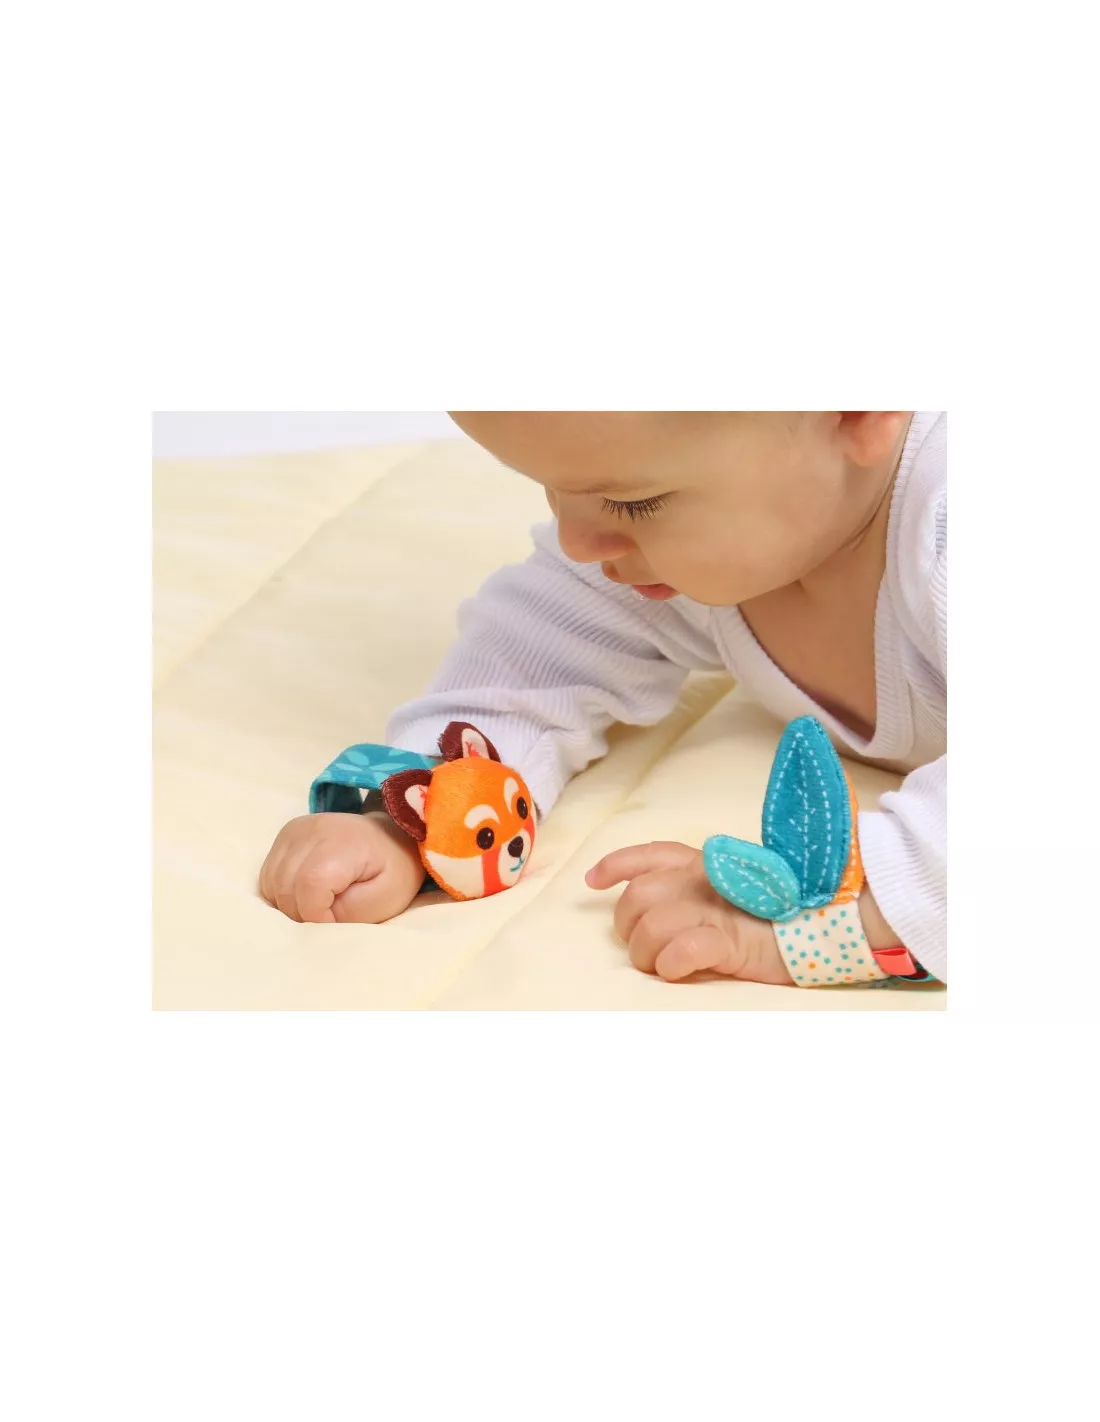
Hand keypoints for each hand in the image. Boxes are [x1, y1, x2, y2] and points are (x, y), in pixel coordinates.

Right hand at [260, 811, 425, 923]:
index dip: (317, 916)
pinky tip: (307, 892)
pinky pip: (268, 876)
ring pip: (272, 884)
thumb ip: (349, 914)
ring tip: (321, 904)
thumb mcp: (385, 900)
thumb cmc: (393, 872)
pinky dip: (282, 892)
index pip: (309, 886)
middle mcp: (311, 830)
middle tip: (331, 916)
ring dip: (291, 904)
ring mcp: (294, 830)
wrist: (390, 839)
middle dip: (304, 914)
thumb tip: (313, 923)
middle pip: (285, 888)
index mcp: (342, 843)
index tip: (338, 922)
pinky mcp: (285, 835)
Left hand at [585, 841, 794, 984]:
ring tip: (663, 966)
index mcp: (705, 862)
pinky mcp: (732, 941)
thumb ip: (697, 888)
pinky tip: (679, 971)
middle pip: (638, 896)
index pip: (651, 853)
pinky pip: (684, 949)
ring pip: (652, 925)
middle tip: (644, 949)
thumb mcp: (733, 889)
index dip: (616, 864)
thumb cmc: (780, 911)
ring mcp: (717, 909)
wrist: (830, 921)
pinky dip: (671, 964)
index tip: (593, 881)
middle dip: (627, 927)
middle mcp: (705, 879)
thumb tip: (650, 899)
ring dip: (646, 953)